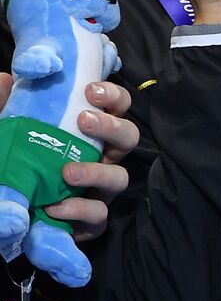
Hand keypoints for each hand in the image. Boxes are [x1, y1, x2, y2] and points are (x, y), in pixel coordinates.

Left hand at [0, 76, 139, 243]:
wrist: (10, 214)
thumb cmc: (20, 164)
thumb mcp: (11, 132)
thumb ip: (7, 106)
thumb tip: (5, 78)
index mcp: (92, 134)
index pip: (119, 107)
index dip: (114, 97)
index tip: (91, 90)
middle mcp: (103, 158)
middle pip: (129, 137)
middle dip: (112, 126)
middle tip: (84, 120)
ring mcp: (100, 191)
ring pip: (120, 178)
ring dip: (97, 172)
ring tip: (68, 171)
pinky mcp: (91, 222)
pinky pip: (98, 216)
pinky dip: (79, 210)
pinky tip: (55, 206)